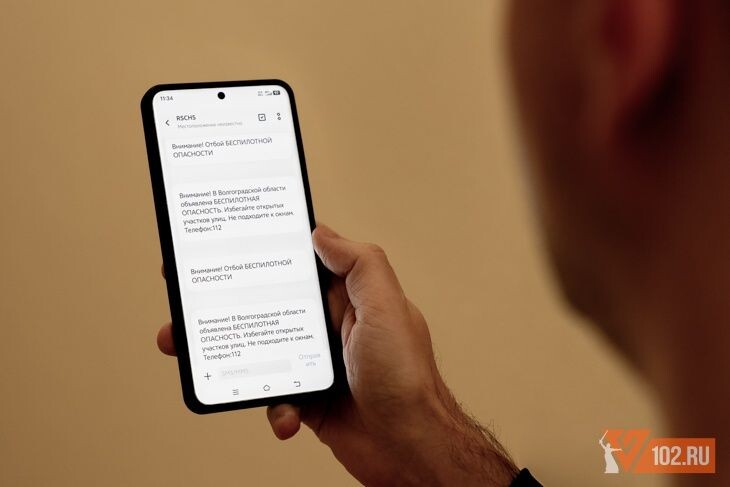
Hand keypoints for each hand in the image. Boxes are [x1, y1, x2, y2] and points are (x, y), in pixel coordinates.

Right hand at [157, 225, 517, 485]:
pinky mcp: (309, 396)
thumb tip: (320, 234)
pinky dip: (273, 406)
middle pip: (268, 304)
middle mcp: (329, 324)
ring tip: (194, 353)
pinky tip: (285, 414)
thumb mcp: (387, 307)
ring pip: (261, 349)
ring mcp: (316, 361)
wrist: (410, 448)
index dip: (263, 251)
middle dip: (228, 303)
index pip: (299, 262)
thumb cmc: (406, 378)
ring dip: (228, 353)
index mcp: (347, 296)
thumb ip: (358, 265)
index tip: (223, 245)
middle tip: (188, 301)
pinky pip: (274, 395)